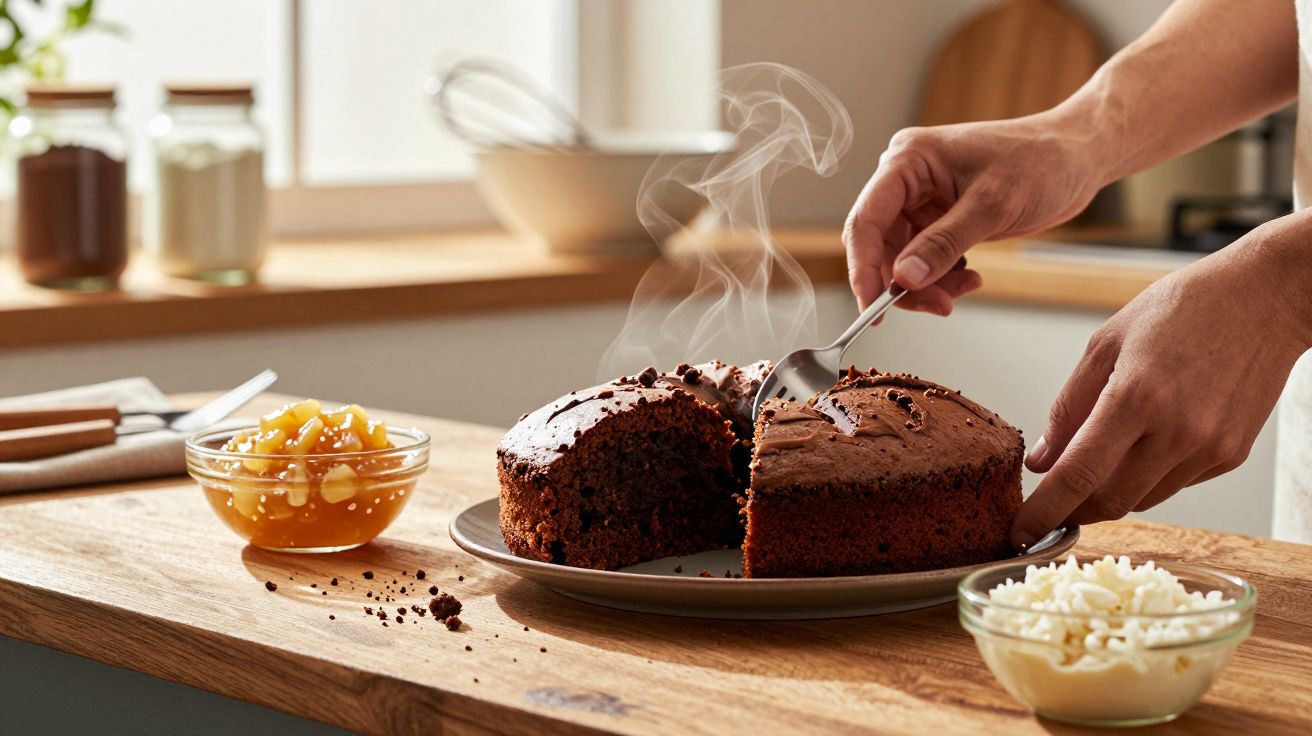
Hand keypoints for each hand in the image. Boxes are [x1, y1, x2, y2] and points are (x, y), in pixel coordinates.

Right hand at [843, 115, 1106, 311]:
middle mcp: (906, 179)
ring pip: (902, 259)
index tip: (874, 308)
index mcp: (907, 161)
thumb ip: (943, 244)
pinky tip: (972, 277)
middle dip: (904, 282)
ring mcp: (923, 200)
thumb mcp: (992, 205)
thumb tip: (903, 279)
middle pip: (881, 246)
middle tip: (939, 306)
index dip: (864, 269)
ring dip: (927, 284)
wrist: (1079, 156)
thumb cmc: (1042, 161)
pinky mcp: (941, 218)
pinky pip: (925, 259)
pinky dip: (942, 277)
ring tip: (964, 289)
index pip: (866, 221)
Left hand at [1011, 217, 1311, 548]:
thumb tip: (1041, 461)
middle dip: (1075, 510)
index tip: (1021, 531)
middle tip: (1054, 500)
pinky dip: (1149, 476)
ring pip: (1143, 500)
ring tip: (1102, 459)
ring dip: (1112, 493)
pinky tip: (1149, 442)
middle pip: (1110, 502)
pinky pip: (1175, 485)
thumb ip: (1069, 406)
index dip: (1044, 511)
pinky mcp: (1230, 456)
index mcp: (1135, 397)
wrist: (1265, 300)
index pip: (1078, 475)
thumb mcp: (1106, 343)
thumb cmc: (1183, 310)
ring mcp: (1209, 448)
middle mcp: (1176, 431)